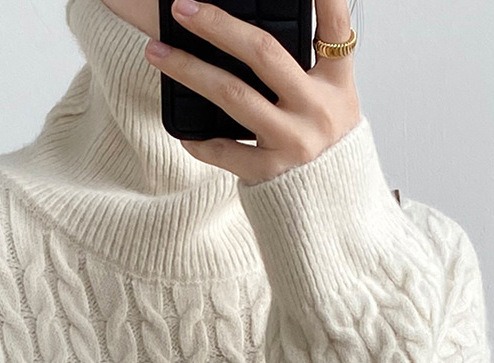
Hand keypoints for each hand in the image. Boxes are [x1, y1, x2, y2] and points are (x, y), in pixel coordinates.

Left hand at [145, 0, 360, 182]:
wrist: (333, 212)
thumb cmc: (328, 147)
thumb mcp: (335, 101)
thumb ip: (308, 68)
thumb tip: (252, 38)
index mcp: (336, 83)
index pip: (334, 26)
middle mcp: (316, 108)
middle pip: (262, 53)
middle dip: (217, 26)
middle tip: (183, 9)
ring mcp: (292, 142)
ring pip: (233, 96)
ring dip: (189, 71)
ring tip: (157, 53)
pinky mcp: (270, 174)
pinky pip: (224, 151)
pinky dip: (199, 140)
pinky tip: (181, 129)